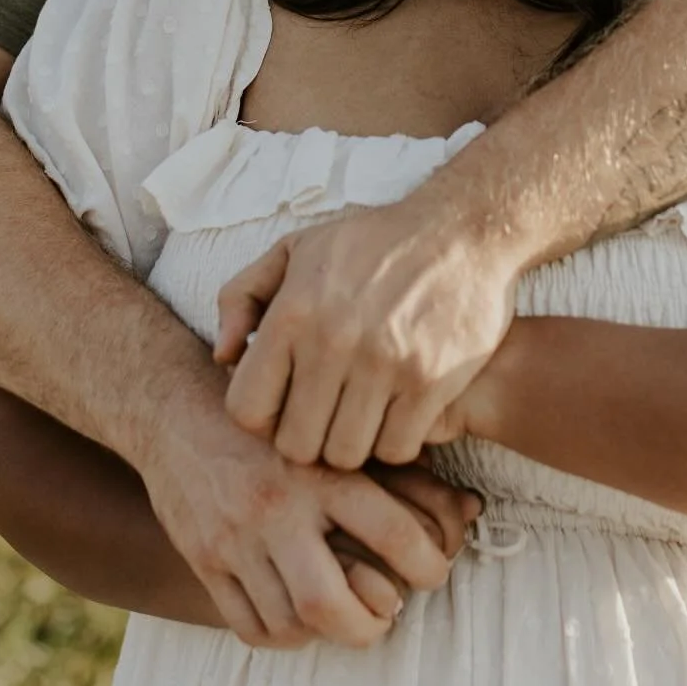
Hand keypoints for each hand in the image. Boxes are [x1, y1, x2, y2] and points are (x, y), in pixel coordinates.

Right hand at [139, 387, 469, 649]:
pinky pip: (250, 626)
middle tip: (385, 615)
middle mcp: (277, 508)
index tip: (432, 572)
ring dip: (326, 632)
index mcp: (321, 470)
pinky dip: (283, 634)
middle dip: (368, 625)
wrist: (175, 407)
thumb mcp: (337, 430)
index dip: (427, 566)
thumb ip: (398, 471)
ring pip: (289, 623)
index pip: (392, 533)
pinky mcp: (204, 559)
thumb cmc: (276, 418)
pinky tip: (300, 615)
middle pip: (328, 604)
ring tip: (344, 613)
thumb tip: (472, 509)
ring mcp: (235, 539)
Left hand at [213, 198, 520, 469]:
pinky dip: (396, 441)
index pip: (247, 409)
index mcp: (293, 312)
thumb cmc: (372, 243)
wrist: (463, 230)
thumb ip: (242, 296)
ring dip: (352, 442)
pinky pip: (398, 450)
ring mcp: (385, 365)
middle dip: (306, 436)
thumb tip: (223, 356)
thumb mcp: (296, 248)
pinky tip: (397, 413)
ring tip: (361, 414)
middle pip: (296, 445)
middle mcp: (334, 341)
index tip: (284, 402)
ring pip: (347, 455)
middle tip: (325, 414)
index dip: (262, 416)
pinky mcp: (430, 383)